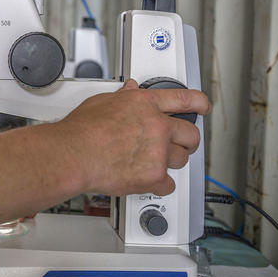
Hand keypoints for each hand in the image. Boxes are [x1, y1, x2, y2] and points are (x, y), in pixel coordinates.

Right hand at [55, 79, 209, 196]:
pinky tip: (150, 181)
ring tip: (154, 162)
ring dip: (171, 161)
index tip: (203, 106)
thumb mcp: (102, 102)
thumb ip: (123, 97)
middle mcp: (158, 126)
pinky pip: (169, 184)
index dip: (199, 103)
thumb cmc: (82, 130)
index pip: (184, 99)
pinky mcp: (154, 176)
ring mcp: (158, 152)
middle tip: (181, 143)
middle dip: (187, 140)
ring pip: (182, 159)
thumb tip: (129, 91)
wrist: (74, 155)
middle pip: (190, 134)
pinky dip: (160, 185)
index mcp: (146, 104)